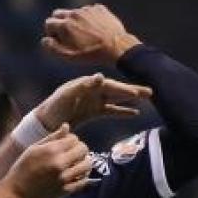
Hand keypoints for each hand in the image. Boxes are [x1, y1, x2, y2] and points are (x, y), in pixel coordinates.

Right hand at [6, 124, 91, 197]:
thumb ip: (52, 137)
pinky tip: (76, 175)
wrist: (16, 193)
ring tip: (76, 164)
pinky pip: (84, 181)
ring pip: (87, 165)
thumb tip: (67, 126)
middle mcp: (59, 163)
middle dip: (80, 149)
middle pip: (83, 149)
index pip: (74, 138)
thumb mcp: (33, 149)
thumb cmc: (22, 169)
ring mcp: (64, 178)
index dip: (71, 139)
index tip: (66, 144)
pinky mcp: (66, 190)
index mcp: (51, 150)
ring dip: (84, 162)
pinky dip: (83, 176)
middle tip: (73, 153)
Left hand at [36, 72, 150, 131]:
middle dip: (133, 90)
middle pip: (116, 90)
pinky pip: (111, 111)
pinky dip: (123, 111)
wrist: (46, 121)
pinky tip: (135, 112)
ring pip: (117, 99)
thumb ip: (82, 86)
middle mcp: (93, 91)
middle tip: (151, 92)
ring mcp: (94, 101)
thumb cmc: (55, 106)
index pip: (109, 86)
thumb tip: (100, 76)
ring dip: (131, 99)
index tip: (135, 93)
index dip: (122, 89)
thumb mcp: (67, 95)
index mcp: (87, 84)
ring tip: (148, 98)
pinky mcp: (94, 112)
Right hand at [42, 4, 141, 63]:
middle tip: (67, 35)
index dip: (51, 33)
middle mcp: (74, 13)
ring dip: (75, 21)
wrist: (117, 47)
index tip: (57, 40)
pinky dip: (89, 18)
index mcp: (65, 25)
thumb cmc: (91, 55)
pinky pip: (89, 11)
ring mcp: (87, 9)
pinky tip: (95, 29)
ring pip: (74, 12)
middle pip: (58, 13)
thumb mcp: (69, 57)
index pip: (49, 23)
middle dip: (59, 23)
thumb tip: (45, 40)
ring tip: (84, 34)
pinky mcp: (99, 9)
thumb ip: (53, 48)